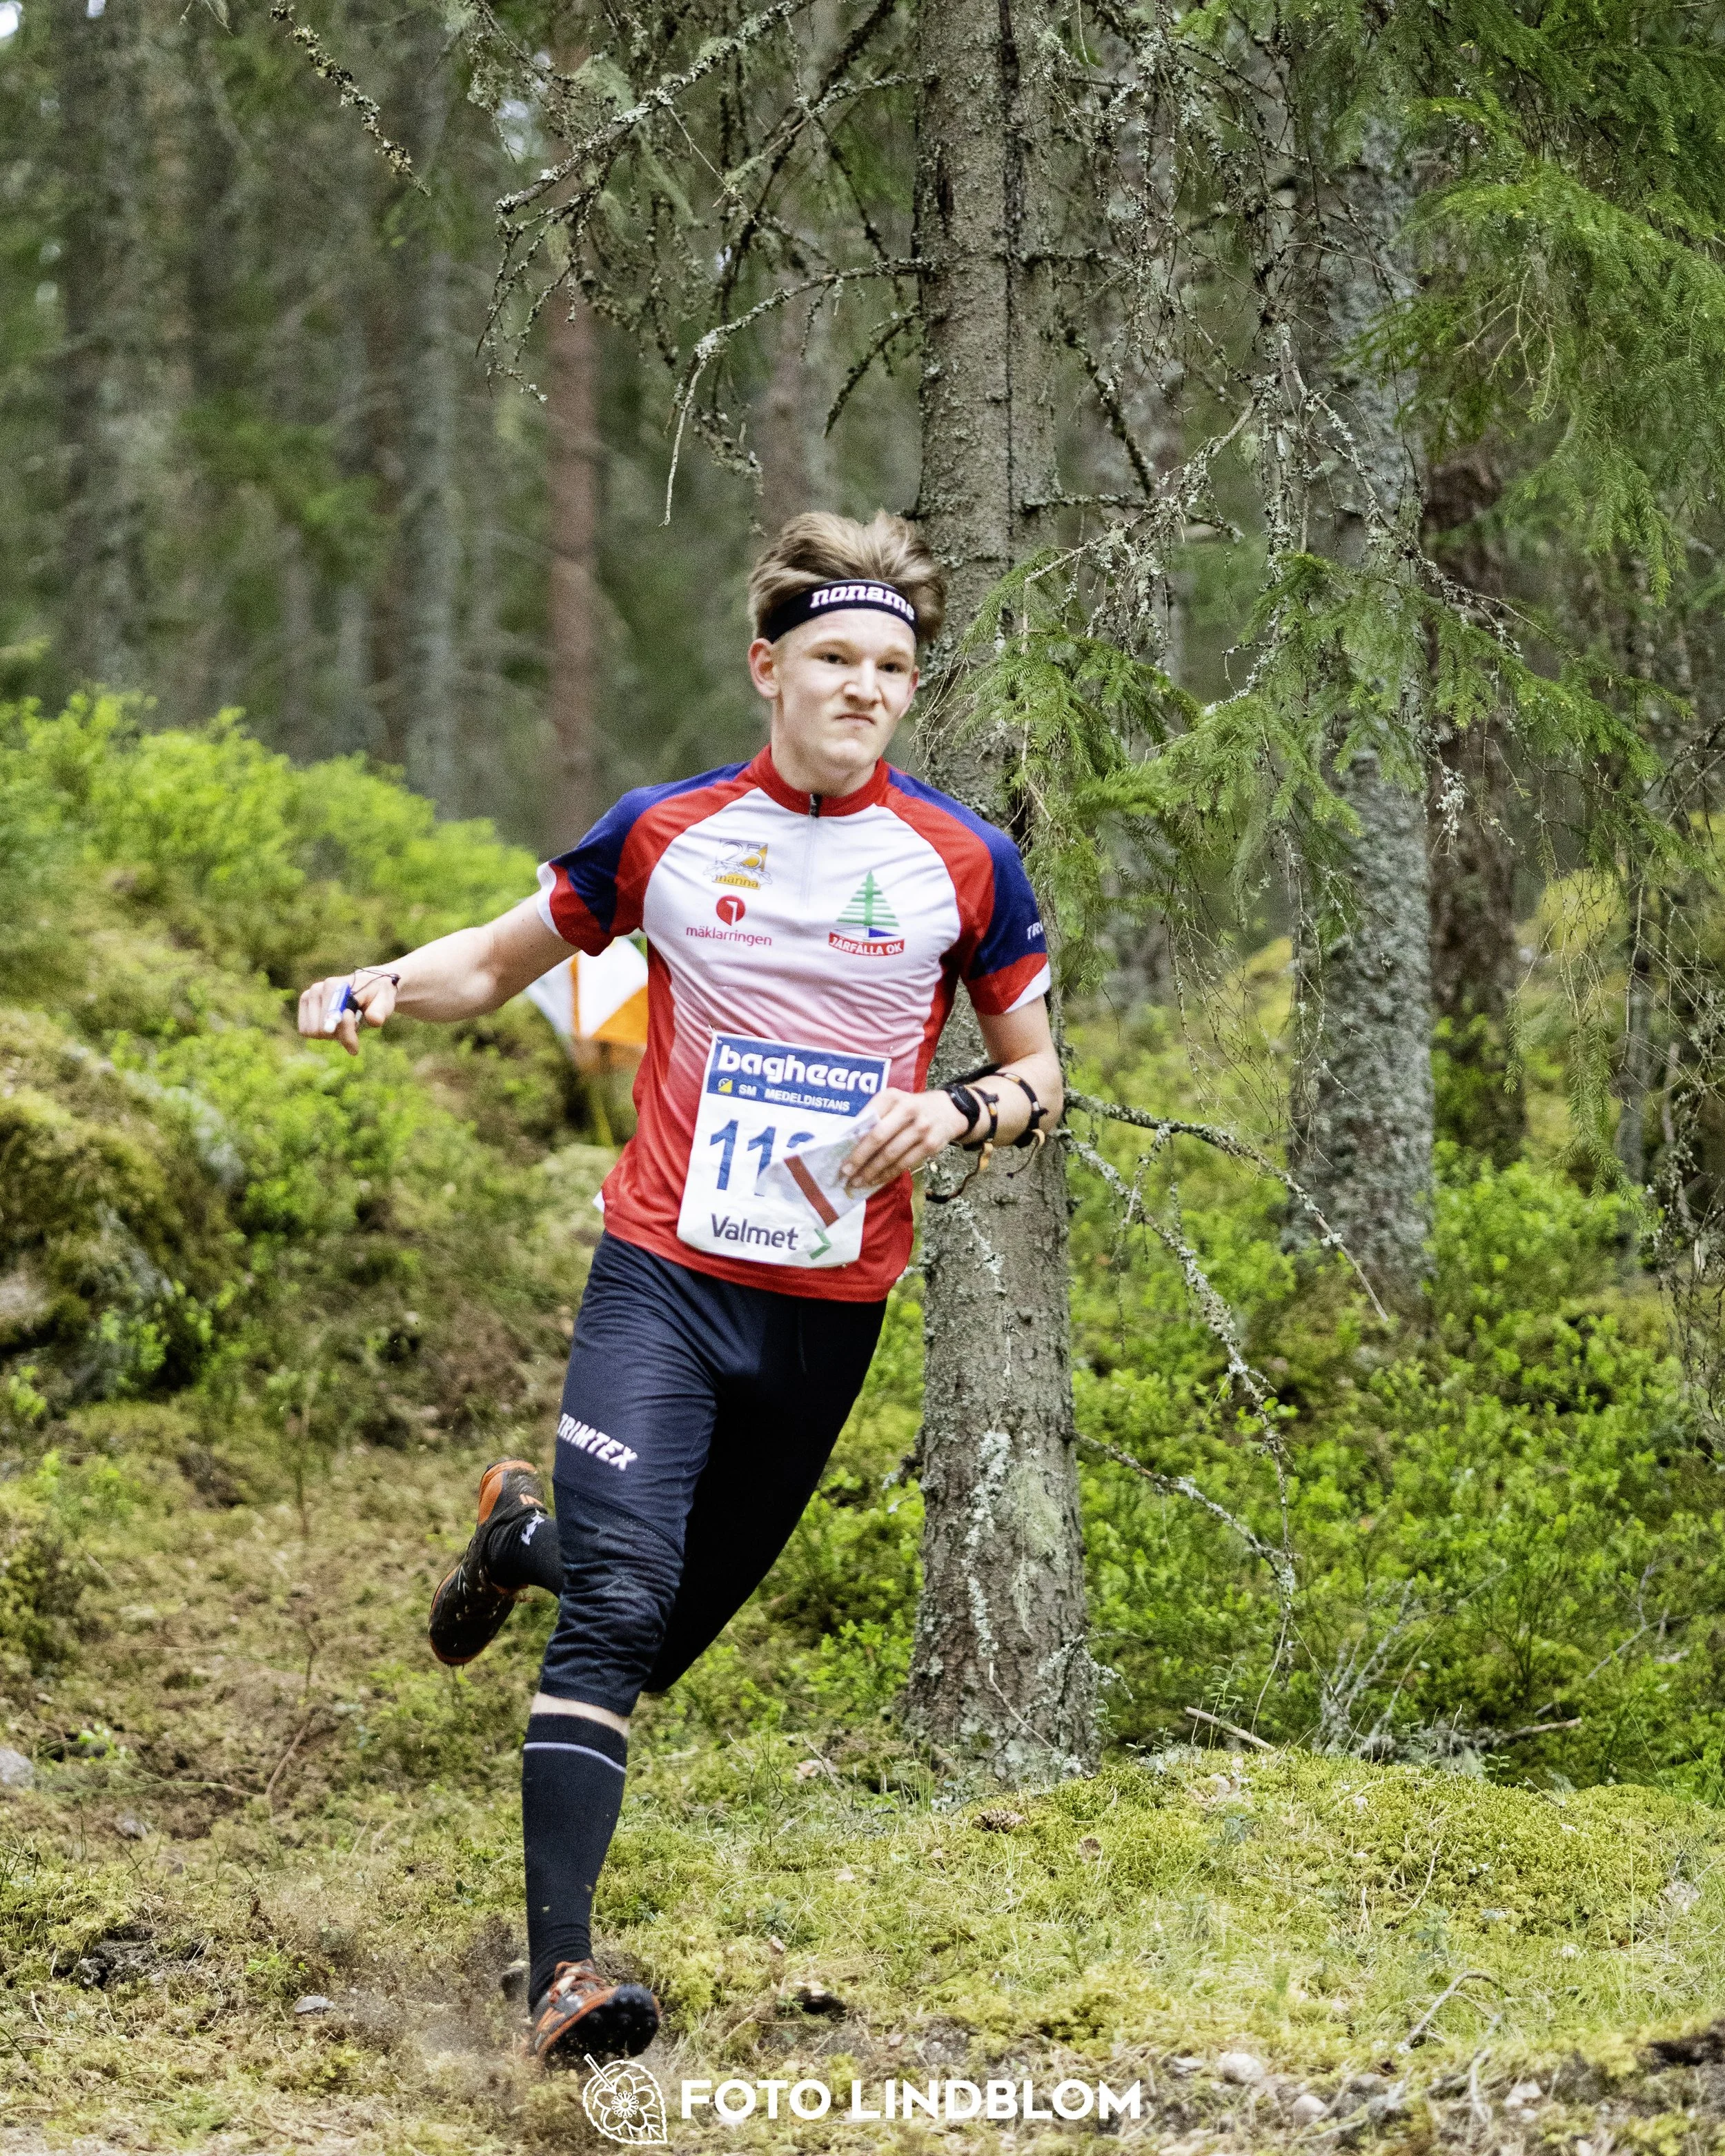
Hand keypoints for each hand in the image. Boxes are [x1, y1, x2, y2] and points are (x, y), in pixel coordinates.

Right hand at [296, 969, 398, 1054]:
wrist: (368, 985)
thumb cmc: (377, 995)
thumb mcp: (385, 1002)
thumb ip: (379, 1011)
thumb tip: (373, 1019)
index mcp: (336, 987)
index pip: (334, 1022)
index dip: (346, 1035)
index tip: (355, 1048)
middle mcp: (318, 989)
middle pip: (321, 1031)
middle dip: (338, 1035)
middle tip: (353, 1027)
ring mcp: (309, 995)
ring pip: (311, 1032)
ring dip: (329, 1034)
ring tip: (344, 1023)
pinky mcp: (305, 1002)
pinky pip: (305, 1030)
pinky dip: (320, 1033)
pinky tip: (334, 1023)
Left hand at [839, 1086, 971, 1192]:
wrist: (950, 1110)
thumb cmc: (912, 1107)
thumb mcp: (893, 1102)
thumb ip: (874, 1116)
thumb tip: (847, 1141)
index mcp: (892, 1096)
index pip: (867, 1117)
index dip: (853, 1137)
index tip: (839, 1153)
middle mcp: (907, 1109)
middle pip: (878, 1137)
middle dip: (859, 1157)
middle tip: (845, 1173)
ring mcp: (921, 1128)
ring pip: (891, 1155)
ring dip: (872, 1171)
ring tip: (857, 1182)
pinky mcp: (931, 1145)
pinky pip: (904, 1164)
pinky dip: (888, 1174)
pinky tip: (876, 1180)